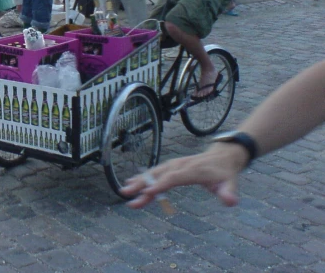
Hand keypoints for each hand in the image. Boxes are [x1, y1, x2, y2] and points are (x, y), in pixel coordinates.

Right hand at [119, 143, 248, 208]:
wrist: (222, 156)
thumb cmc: (225, 173)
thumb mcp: (231, 183)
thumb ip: (229, 193)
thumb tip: (230, 201)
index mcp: (193, 170)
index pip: (174, 177)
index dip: (161, 184)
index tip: (147, 192)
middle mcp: (180, 165)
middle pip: (159, 175)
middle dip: (142, 184)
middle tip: (128, 193)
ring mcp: (173, 165)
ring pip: (154, 173)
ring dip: (139, 182)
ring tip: (125, 191)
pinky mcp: (170, 167)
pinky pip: (155, 173)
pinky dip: (143, 178)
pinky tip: (132, 183)